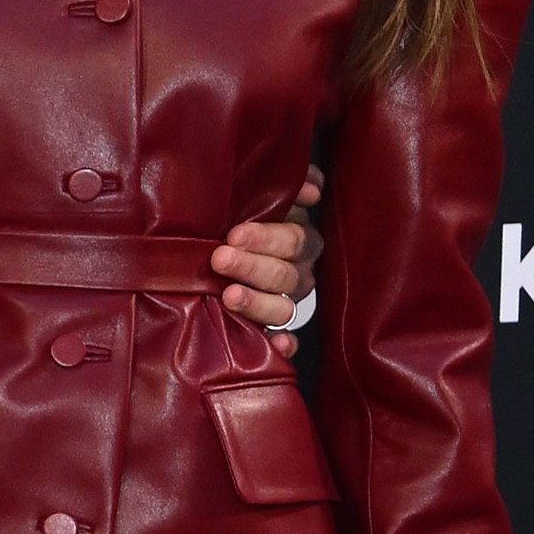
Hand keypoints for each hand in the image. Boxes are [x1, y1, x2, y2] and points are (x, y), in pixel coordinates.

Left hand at [214, 169, 322, 332]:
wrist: (223, 250)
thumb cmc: (241, 221)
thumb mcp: (260, 198)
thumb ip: (286, 189)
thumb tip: (312, 189)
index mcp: (297, 241)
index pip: (292, 240)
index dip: (266, 239)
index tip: (234, 235)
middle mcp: (297, 274)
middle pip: (284, 274)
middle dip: (252, 266)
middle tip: (221, 258)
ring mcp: (286, 303)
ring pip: (282, 308)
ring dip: (258, 303)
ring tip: (229, 296)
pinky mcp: (274, 330)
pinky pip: (286, 341)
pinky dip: (283, 344)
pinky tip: (277, 344)